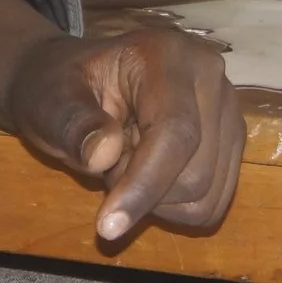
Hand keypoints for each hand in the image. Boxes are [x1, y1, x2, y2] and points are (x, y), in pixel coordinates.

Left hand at [0, 27, 244, 241]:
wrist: (77, 84)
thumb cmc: (60, 90)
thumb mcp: (50, 101)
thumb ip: (72, 123)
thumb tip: (103, 153)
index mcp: (167, 56)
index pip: (174, 132)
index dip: (145, 184)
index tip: (107, 226)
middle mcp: (210, 78)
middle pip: (196, 173)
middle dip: (141, 189)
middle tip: (107, 163)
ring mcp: (228, 112)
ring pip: (206, 196)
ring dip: (156, 199)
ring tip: (127, 162)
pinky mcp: (231, 143)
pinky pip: (210, 205)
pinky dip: (173, 205)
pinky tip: (149, 172)